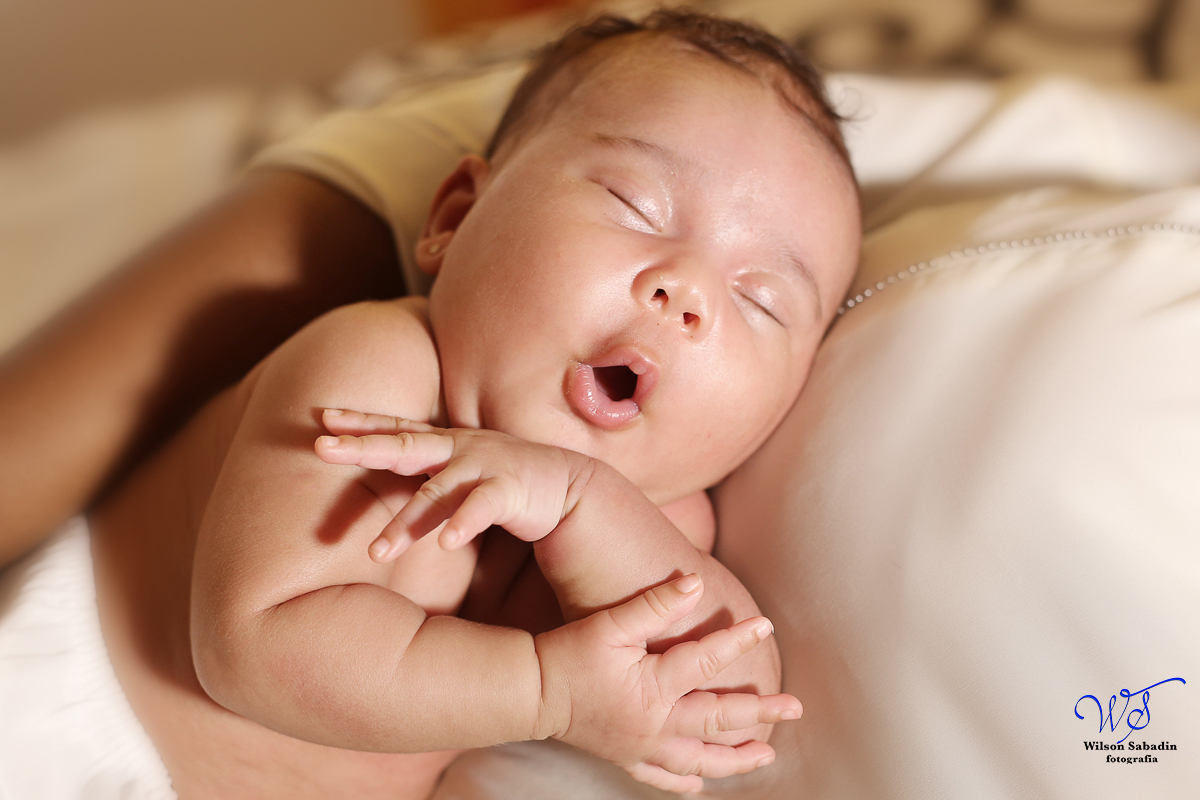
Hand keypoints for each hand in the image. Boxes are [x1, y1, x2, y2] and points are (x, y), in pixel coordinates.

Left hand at [316, 410, 589, 561]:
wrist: (569, 486)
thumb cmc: (506, 480)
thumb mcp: (460, 470)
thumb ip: (426, 474)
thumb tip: (385, 481)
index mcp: (445, 443)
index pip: (395, 428)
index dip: (360, 422)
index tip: (322, 418)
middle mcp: (459, 449)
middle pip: (403, 446)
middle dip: (362, 447)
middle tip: (320, 448)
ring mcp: (485, 466)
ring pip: (436, 492)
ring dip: (406, 522)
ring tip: (377, 552)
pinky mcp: (512, 490)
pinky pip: (483, 507)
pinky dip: (464, 523)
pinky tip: (447, 543)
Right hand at [533, 573, 801, 793]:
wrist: (531, 692)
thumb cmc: (570, 653)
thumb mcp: (610, 623)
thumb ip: (654, 605)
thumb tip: (694, 583)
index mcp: (653, 687)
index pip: (706, 662)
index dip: (737, 642)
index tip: (765, 625)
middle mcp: (655, 724)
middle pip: (718, 720)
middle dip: (760, 713)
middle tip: (795, 707)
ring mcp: (642, 747)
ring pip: (700, 759)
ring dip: (736, 758)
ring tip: (766, 754)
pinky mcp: (626, 757)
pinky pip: (663, 778)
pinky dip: (687, 781)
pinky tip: (703, 783)